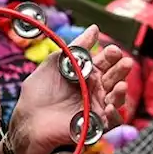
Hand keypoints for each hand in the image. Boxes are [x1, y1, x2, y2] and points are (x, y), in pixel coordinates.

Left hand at [9, 25, 135, 153]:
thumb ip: (76, 47)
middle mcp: (95, 89)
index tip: (113, 50)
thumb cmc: (38, 92)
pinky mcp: (95, 125)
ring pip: (117, 98)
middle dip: (122, 69)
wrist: (28, 120)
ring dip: (122, 91)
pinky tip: (109, 107)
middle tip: (125, 63)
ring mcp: (96, 107)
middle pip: (115, 78)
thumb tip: (94, 28)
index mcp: (87, 73)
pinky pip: (112, 121)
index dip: (111, 55)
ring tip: (120, 85)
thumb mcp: (56, 63)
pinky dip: (114, 114)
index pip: (105, 62)